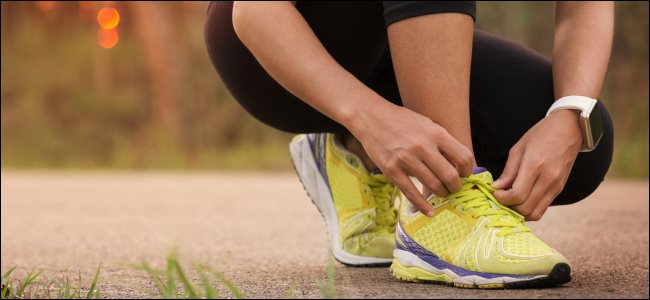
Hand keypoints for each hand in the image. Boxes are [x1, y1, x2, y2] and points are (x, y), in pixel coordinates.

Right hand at [349, 103, 474, 216]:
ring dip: (441, 194)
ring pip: (433, 186)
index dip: (468, 171)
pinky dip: (423, 206)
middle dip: (455, 187)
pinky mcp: (391, 170)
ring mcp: (406, 159)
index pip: (463, 158)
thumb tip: (458, 165)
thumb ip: (442, 142)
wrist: (371, 117)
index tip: (464, 175)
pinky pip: (411, 194)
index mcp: (436, 133)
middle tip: (453, 188)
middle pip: (450, 176)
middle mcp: (423, 147)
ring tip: (440, 192)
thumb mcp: (427, 124)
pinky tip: (430, 212)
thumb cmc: (402, 120)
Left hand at [492, 110, 581, 220]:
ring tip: (510, 200)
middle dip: (509, 207)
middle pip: (525, 208)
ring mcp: (556, 186)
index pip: (517, 195)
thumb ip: (508, 171)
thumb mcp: (518, 148)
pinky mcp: (559, 189)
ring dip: (519, 212)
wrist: (569, 129)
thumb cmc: (541, 135)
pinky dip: (530, 209)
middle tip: (501, 197)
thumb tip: (496, 188)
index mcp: (535, 166)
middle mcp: (548, 179)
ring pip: (535, 214)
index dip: (502, 199)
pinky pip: (542, 208)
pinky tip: (522, 199)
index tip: (495, 192)